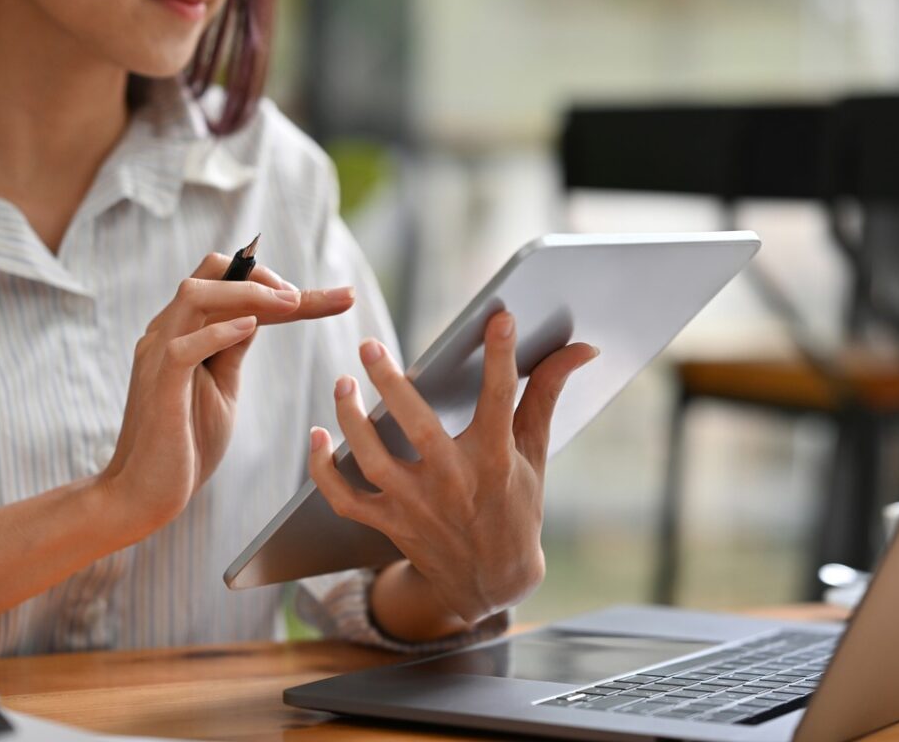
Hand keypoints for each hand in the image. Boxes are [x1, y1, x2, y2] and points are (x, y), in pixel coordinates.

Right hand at [99, 252, 354, 536]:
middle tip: (307, 297)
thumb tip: (259, 315)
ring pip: (194, 295)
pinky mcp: (159, 387)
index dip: (280, 283)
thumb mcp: (221, 384)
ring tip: (291, 303)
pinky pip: (183, 347)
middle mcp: (167, 332)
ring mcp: (158, 356)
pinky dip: (219, 331)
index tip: (337, 297)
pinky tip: (252, 327)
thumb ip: (233, 347)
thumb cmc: (185, 442)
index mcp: (184, 330)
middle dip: (264, 275)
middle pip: (210, 273)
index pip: (228, 283)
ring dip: (247, 292)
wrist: (146, 493)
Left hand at [308, 311, 596, 626]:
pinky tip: (316, 435)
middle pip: (417, 428)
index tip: (500, 318)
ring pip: (372, 461)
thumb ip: (547, 393)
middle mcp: (454, 482)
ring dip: (351, 421)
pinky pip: (345, 498)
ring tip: (343, 383)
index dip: (502, 358)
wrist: (492, 581)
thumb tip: (582, 348)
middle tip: (369, 346)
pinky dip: (323, 470)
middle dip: (391, 386)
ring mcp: (417, 506)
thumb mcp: (535, 451)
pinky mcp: (390, 523)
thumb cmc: (515, 504)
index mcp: (495, 460)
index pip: (501, 400)